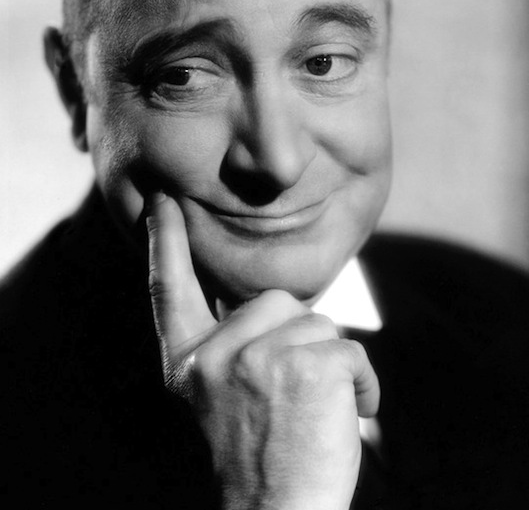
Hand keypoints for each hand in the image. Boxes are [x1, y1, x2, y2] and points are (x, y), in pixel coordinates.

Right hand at [147, 192, 379, 509]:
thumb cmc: (259, 460)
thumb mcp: (222, 398)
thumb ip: (232, 347)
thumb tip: (275, 305)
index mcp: (188, 362)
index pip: (170, 288)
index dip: (165, 240)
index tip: (161, 200)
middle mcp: (214, 354)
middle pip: (277, 301)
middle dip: (298, 339)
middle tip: (293, 396)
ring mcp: (256, 357)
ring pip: (318, 324)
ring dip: (331, 367)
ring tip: (314, 414)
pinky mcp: (306, 365)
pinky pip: (351, 351)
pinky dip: (362, 385)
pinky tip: (348, 417)